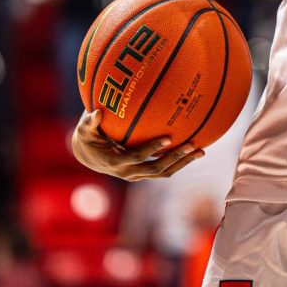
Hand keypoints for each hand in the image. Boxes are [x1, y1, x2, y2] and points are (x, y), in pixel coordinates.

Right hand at [71, 109, 203, 180]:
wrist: (89, 156)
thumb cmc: (88, 137)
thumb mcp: (84, 130)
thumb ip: (90, 122)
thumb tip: (96, 112)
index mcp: (114, 162)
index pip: (136, 157)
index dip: (152, 149)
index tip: (168, 138)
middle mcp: (127, 172)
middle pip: (155, 168)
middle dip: (175, 158)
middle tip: (192, 145)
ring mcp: (137, 175)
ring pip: (163, 172)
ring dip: (183, 163)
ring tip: (201, 151)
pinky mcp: (144, 173)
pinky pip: (164, 171)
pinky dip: (179, 163)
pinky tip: (195, 151)